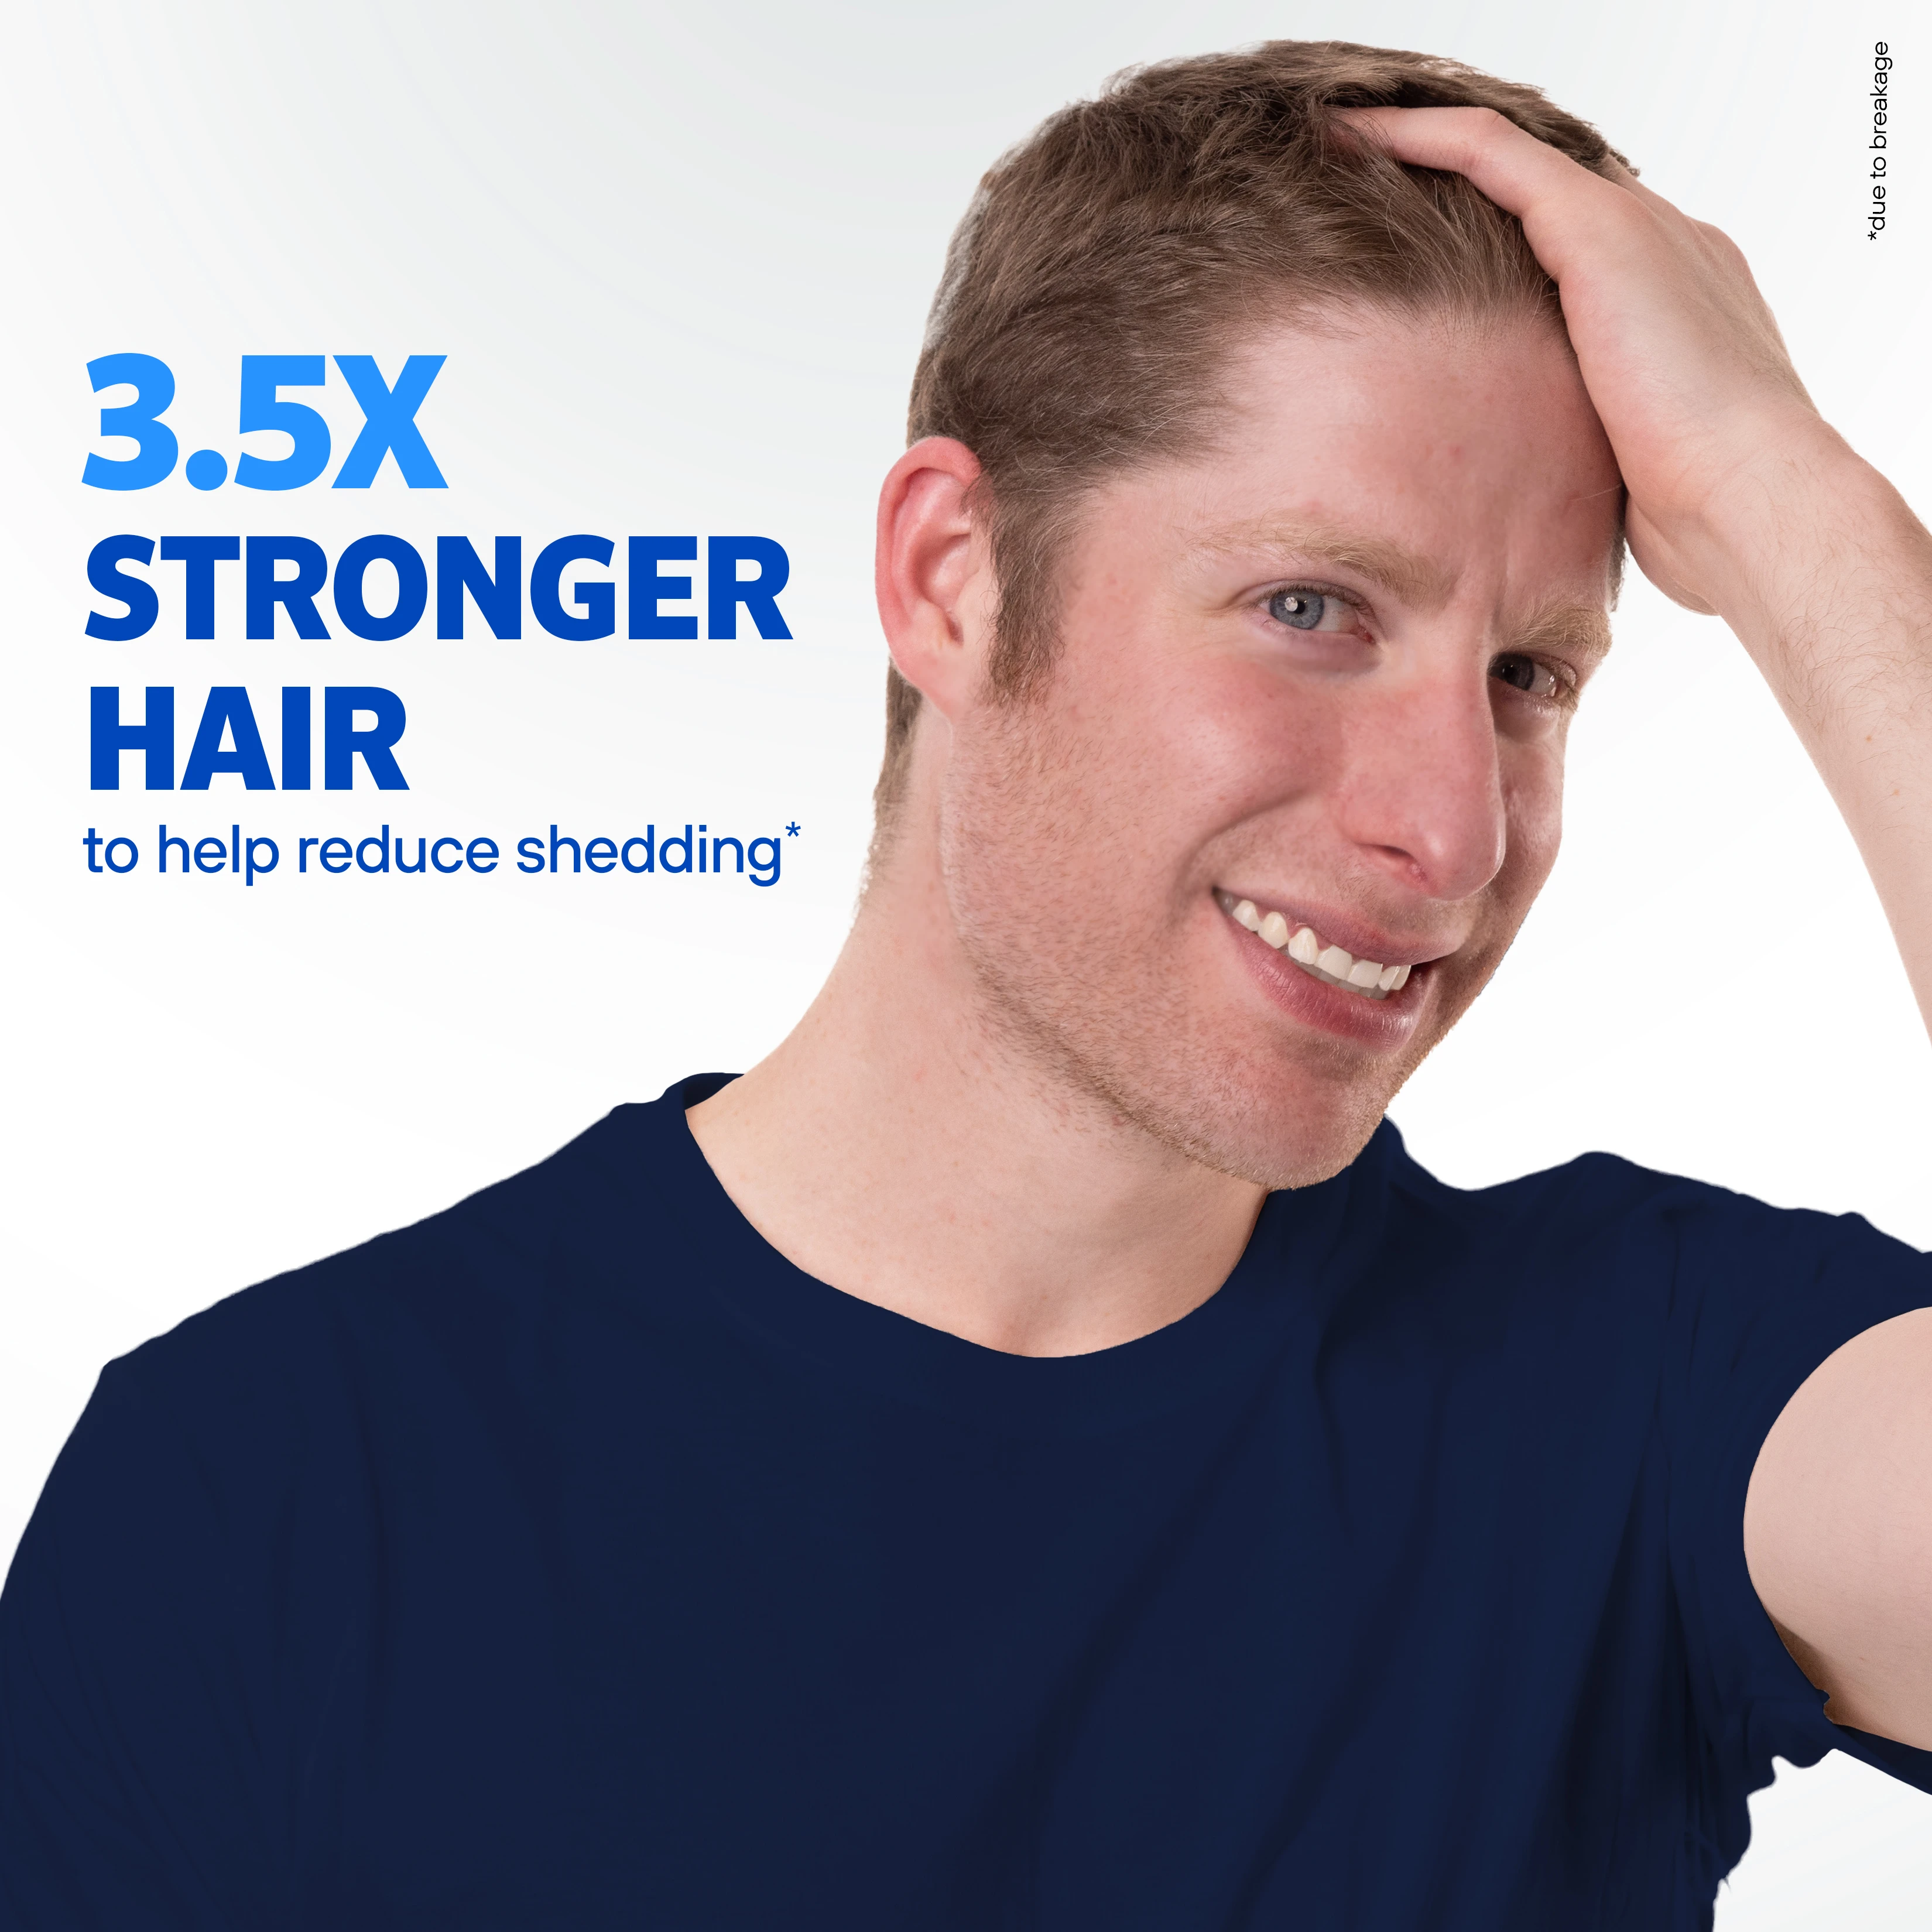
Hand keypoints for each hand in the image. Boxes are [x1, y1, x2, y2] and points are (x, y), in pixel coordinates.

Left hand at [1337, 106, 1838, 622]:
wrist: (1749, 500)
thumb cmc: (1690, 515)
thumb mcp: (1616, 465)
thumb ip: (1575, 440)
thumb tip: (1525, 492)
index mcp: (1671, 298)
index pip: (1571, 243)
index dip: (1492, 236)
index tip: (1416, 253)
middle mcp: (1658, 243)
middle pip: (1538, 187)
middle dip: (1450, 177)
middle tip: (1361, 173)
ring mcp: (1634, 227)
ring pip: (1505, 153)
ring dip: (1418, 140)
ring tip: (1342, 140)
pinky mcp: (1597, 229)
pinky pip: (1488, 152)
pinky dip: (1420, 136)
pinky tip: (1356, 136)